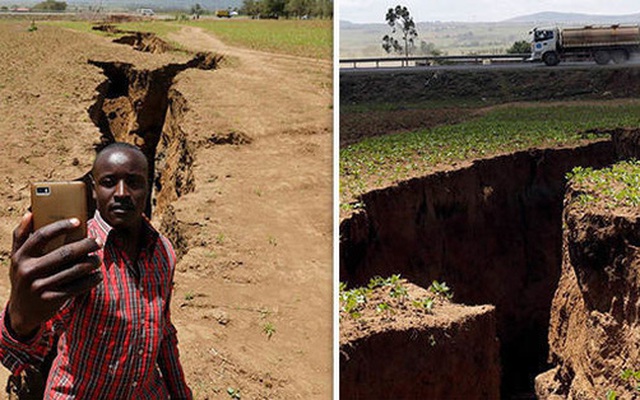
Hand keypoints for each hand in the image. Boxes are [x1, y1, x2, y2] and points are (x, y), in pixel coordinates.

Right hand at [7, 213, 102, 337]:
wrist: (21, 313)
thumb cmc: (24, 278)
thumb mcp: (17, 259)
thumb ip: (21, 236)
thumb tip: (30, 213)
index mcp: (21, 256)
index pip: (41, 236)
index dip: (61, 227)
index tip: (78, 221)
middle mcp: (28, 271)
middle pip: (64, 253)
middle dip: (86, 245)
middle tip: (98, 241)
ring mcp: (39, 286)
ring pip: (74, 270)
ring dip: (91, 263)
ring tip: (98, 259)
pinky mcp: (51, 299)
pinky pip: (76, 287)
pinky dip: (90, 280)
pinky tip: (97, 276)